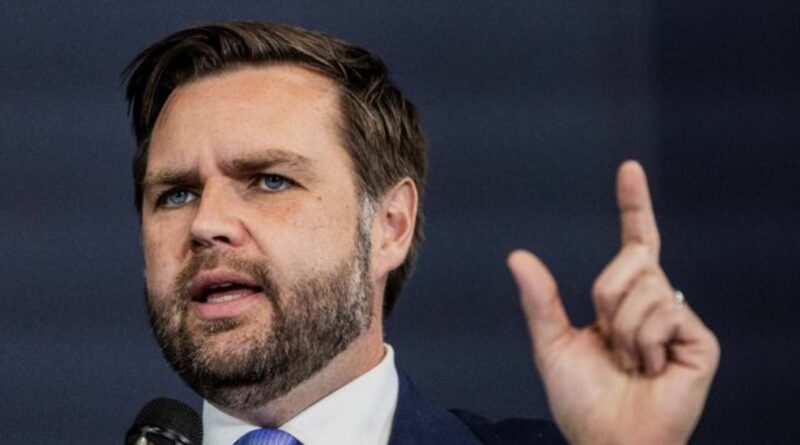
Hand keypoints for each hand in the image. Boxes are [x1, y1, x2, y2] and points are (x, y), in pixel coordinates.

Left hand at [508, 161, 719, 444]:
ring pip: (644, 286)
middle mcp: (656, 302)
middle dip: (606, 298)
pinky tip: (650, 370)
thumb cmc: (582, 400)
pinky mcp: (700, 341)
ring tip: (629, 362)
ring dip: (623, 329)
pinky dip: (644, 343)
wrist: (607, 440)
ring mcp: (680, 321)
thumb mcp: (553, 344)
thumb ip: (540, 300)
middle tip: (609, 344)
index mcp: (625, 300)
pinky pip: (663, 312)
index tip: (629, 168)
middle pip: (630, 262)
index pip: (634, 242)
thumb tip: (518, 255)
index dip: (633, 205)